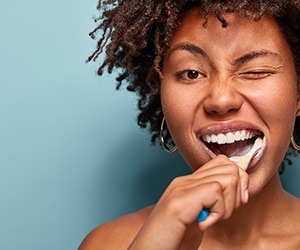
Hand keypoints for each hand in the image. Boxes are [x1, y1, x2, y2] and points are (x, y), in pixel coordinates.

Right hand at [128, 155, 248, 249]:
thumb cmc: (172, 240)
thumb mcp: (197, 217)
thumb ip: (210, 202)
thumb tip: (236, 194)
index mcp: (188, 184)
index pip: (222, 163)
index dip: (238, 181)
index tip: (234, 204)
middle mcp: (185, 181)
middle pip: (229, 167)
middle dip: (237, 193)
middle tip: (222, 213)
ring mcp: (182, 188)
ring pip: (227, 178)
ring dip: (228, 204)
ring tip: (211, 219)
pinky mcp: (181, 200)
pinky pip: (216, 192)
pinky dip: (218, 213)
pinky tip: (203, 225)